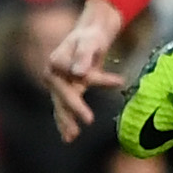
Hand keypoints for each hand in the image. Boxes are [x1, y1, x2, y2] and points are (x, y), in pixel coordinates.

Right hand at [42, 0, 128, 139]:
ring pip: (61, 105)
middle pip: (63, 93)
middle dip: (75, 108)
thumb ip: (84, 56)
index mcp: (56, 60)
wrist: (89, 35)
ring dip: (66, 121)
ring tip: (71, 137)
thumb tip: (77, 74)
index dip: (94, 79)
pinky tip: (68, 137)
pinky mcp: (63, 92)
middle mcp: (52, 73)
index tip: (119, 81)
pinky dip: (66, 122)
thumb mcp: (90, 42)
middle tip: (89, 119)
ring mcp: (56, 84)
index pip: (75, 75)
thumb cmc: (91, 36)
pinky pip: (63, 108)